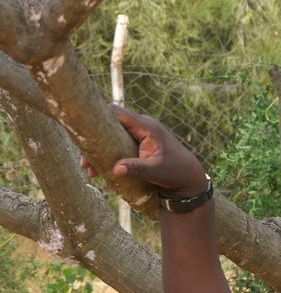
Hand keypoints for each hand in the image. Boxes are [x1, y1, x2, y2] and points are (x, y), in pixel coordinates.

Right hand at [82, 105, 206, 196]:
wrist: (188, 179)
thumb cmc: (176, 173)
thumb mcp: (156, 171)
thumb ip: (137, 168)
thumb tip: (115, 169)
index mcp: (146, 127)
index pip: (117, 113)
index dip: (97, 115)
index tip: (80, 126)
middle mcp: (140, 127)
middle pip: (109, 125)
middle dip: (93, 140)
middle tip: (84, 160)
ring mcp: (138, 135)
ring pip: (110, 137)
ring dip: (98, 151)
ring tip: (88, 169)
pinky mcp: (136, 145)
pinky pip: (116, 145)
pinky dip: (106, 156)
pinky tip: (97, 171)